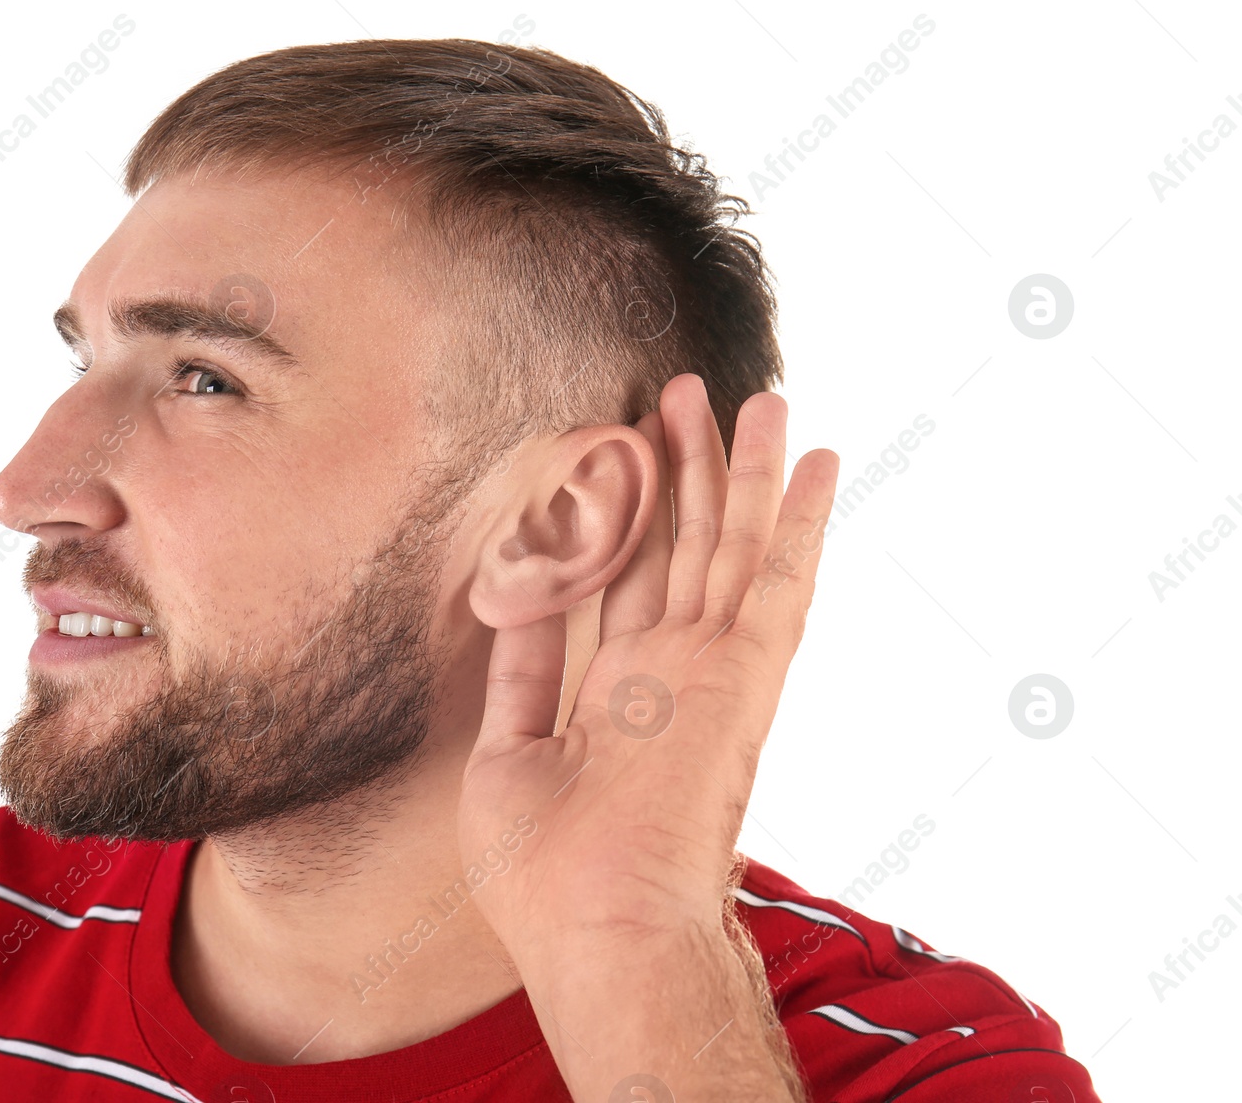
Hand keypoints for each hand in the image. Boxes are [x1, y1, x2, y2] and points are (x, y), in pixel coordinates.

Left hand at [458, 374, 838, 961]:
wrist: (597, 933)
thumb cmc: (544, 877)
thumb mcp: (506, 755)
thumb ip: (520, 674)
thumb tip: (513, 603)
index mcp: (617, 693)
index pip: (628, 579)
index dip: (627, 513)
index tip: (625, 449)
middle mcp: (671, 672)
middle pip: (684, 546)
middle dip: (689, 468)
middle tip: (690, 393)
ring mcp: (712, 670)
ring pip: (735, 545)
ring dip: (747, 472)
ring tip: (759, 399)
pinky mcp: (746, 675)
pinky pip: (782, 581)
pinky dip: (803, 521)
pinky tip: (819, 463)